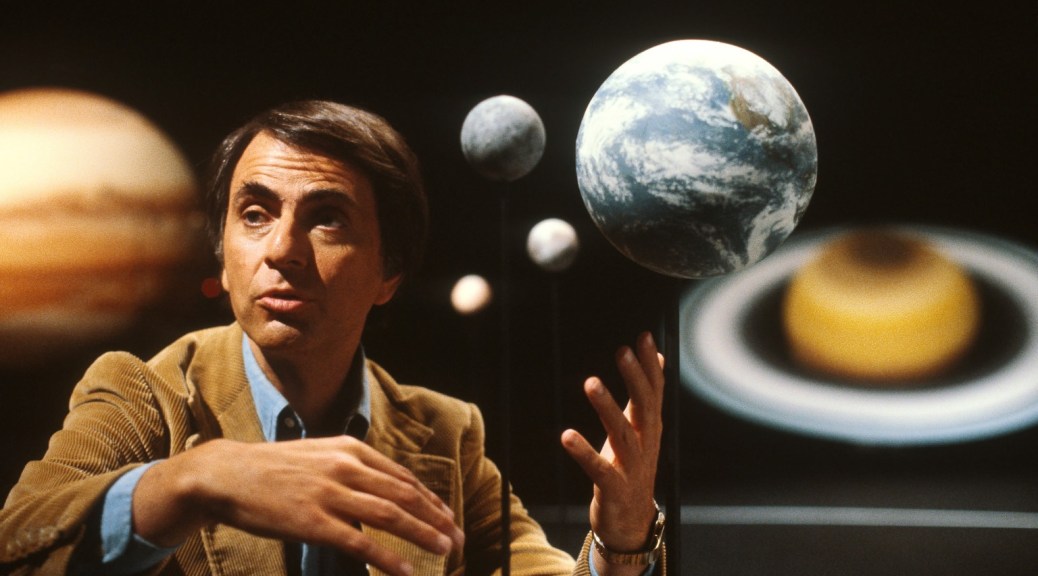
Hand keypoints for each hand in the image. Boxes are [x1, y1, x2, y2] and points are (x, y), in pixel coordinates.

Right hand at [133, 436, 464, 575]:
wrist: (228, 474)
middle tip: (457, 538)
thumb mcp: (320, 454)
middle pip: (405, 495)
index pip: (403, 477)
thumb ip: (352, 467)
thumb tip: (384, 487)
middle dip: (437, 518)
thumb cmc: (274, 468)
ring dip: (424, 534)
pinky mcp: (313, 522)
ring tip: (445, 550)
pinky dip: (388, 558)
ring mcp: (330, 494)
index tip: (448, 516)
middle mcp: (346, 467)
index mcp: (350, 449)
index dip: (430, 500)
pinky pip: (361, 542)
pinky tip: (406, 571)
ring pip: (391, 516)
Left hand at [560, 332, 663, 571]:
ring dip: (607, 408)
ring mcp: (632, 469)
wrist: (631, 523)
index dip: (650, 365)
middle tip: (623, 351)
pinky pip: (600, 470)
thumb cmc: (631, 468)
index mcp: (650, 429)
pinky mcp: (614, 490)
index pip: (655, 392)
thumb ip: (646, 395)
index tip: (644, 337)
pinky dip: (584, 453)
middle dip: (635, 379)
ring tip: (591, 382)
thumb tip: (659, 358)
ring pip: (623, 435)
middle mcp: (646, 445)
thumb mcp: (641, 429)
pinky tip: (567, 436)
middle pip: (644, 408)